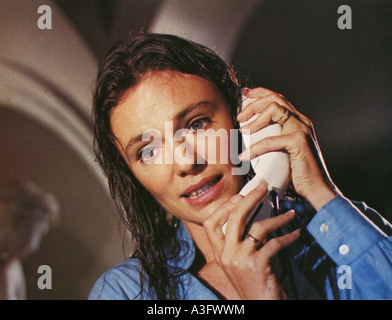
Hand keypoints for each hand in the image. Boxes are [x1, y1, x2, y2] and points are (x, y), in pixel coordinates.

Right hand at [203, 183, 299, 299]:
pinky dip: (288, 237)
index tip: (240, 196)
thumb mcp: (238, 263)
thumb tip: (250, 217)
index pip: (210, 223)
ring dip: (277, 218)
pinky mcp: (256, 266)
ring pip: (257, 227)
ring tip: (289, 214)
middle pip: (234, 217)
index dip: (224, 206)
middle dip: (250, 198)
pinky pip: (274, 243)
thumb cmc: (253, 284)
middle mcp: (225, 255)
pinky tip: (295, 234)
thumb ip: (238, 243)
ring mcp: (239, 260)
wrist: (260, 308)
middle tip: (263, 188)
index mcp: (219, 253)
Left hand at [238, 88, 338, 210]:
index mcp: (298, 121)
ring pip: (275, 109)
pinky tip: (245, 156)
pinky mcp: (299, 142)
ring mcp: (302, 129)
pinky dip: (255, 148)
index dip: (261, 93)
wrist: (317, 188)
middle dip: (254, 104)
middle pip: (275, 98)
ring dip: (255, 119)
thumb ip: (274, 138)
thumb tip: (251, 135)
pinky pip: (271, 140)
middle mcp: (302, 121)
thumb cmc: (299, 172)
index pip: (279, 98)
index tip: (245, 94)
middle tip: (239, 117)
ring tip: (243, 131)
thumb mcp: (284, 150)